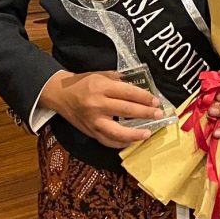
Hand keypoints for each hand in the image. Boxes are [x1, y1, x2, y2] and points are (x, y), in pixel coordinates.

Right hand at [40, 70, 163, 148]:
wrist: (61, 95)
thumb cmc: (83, 83)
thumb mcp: (101, 75)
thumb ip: (119, 81)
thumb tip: (140, 89)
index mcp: (102, 87)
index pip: (128, 93)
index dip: (144, 97)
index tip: (156, 101)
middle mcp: (98, 104)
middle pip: (126, 110)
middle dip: (145, 113)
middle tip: (158, 114)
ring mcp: (94, 121)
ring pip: (117, 132)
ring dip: (134, 134)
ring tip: (148, 133)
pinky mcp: (91, 132)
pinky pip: (108, 141)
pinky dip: (121, 143)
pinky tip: (131, 141)